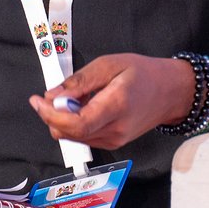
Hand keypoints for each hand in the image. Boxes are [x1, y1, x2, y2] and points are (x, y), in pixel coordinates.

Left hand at [29, 54, 196, 150]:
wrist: (170, 92)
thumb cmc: (144, 74)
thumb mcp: (110, 64)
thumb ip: (79, 81)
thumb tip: (52, 95)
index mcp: (116, 105)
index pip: (76, 123)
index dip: (51, 115)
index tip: (38, 101)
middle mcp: (115, 129)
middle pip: (69, 133)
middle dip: (51, 116)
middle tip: (51, 95)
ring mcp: (115, 139)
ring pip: (73, 137)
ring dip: (62, 120)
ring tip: (75, 97)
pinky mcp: (113, 142)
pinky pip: (83, 137)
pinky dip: (74, 123)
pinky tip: (83, 107)